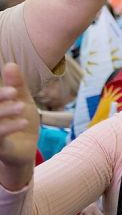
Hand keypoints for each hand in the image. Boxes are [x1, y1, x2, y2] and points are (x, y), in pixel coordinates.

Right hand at [0, 63, 39, 189]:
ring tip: (21, 106)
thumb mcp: (22, 101)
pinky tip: (24, 121)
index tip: (11, 87)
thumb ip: (16, 85)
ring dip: (5, 112)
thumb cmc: (20, 122)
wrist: (25, 150)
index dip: (0, 92)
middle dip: (0, 97)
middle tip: (14, 91)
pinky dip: (10, 127)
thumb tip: (10, 64)